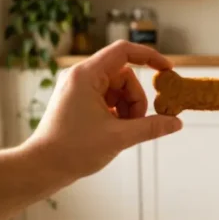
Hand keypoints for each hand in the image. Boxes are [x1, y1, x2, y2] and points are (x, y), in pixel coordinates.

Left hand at [22, 40, 182, 180]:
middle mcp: (80, 77)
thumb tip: (176, 123)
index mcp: (86, 75)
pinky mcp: (77, 102)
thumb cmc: (73, 150)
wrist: (42, 168)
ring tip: (122, 132)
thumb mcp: (119, 138)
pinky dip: (116, 114)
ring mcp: (78, 90)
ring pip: (117, 90)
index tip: (167, 70)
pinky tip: (113, 132)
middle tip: (136, 124)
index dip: (149, 57)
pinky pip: (107, 100)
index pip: (124, 52)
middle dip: (135, 99)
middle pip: (124, 76)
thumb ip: (151, 127)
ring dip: (127, 109)